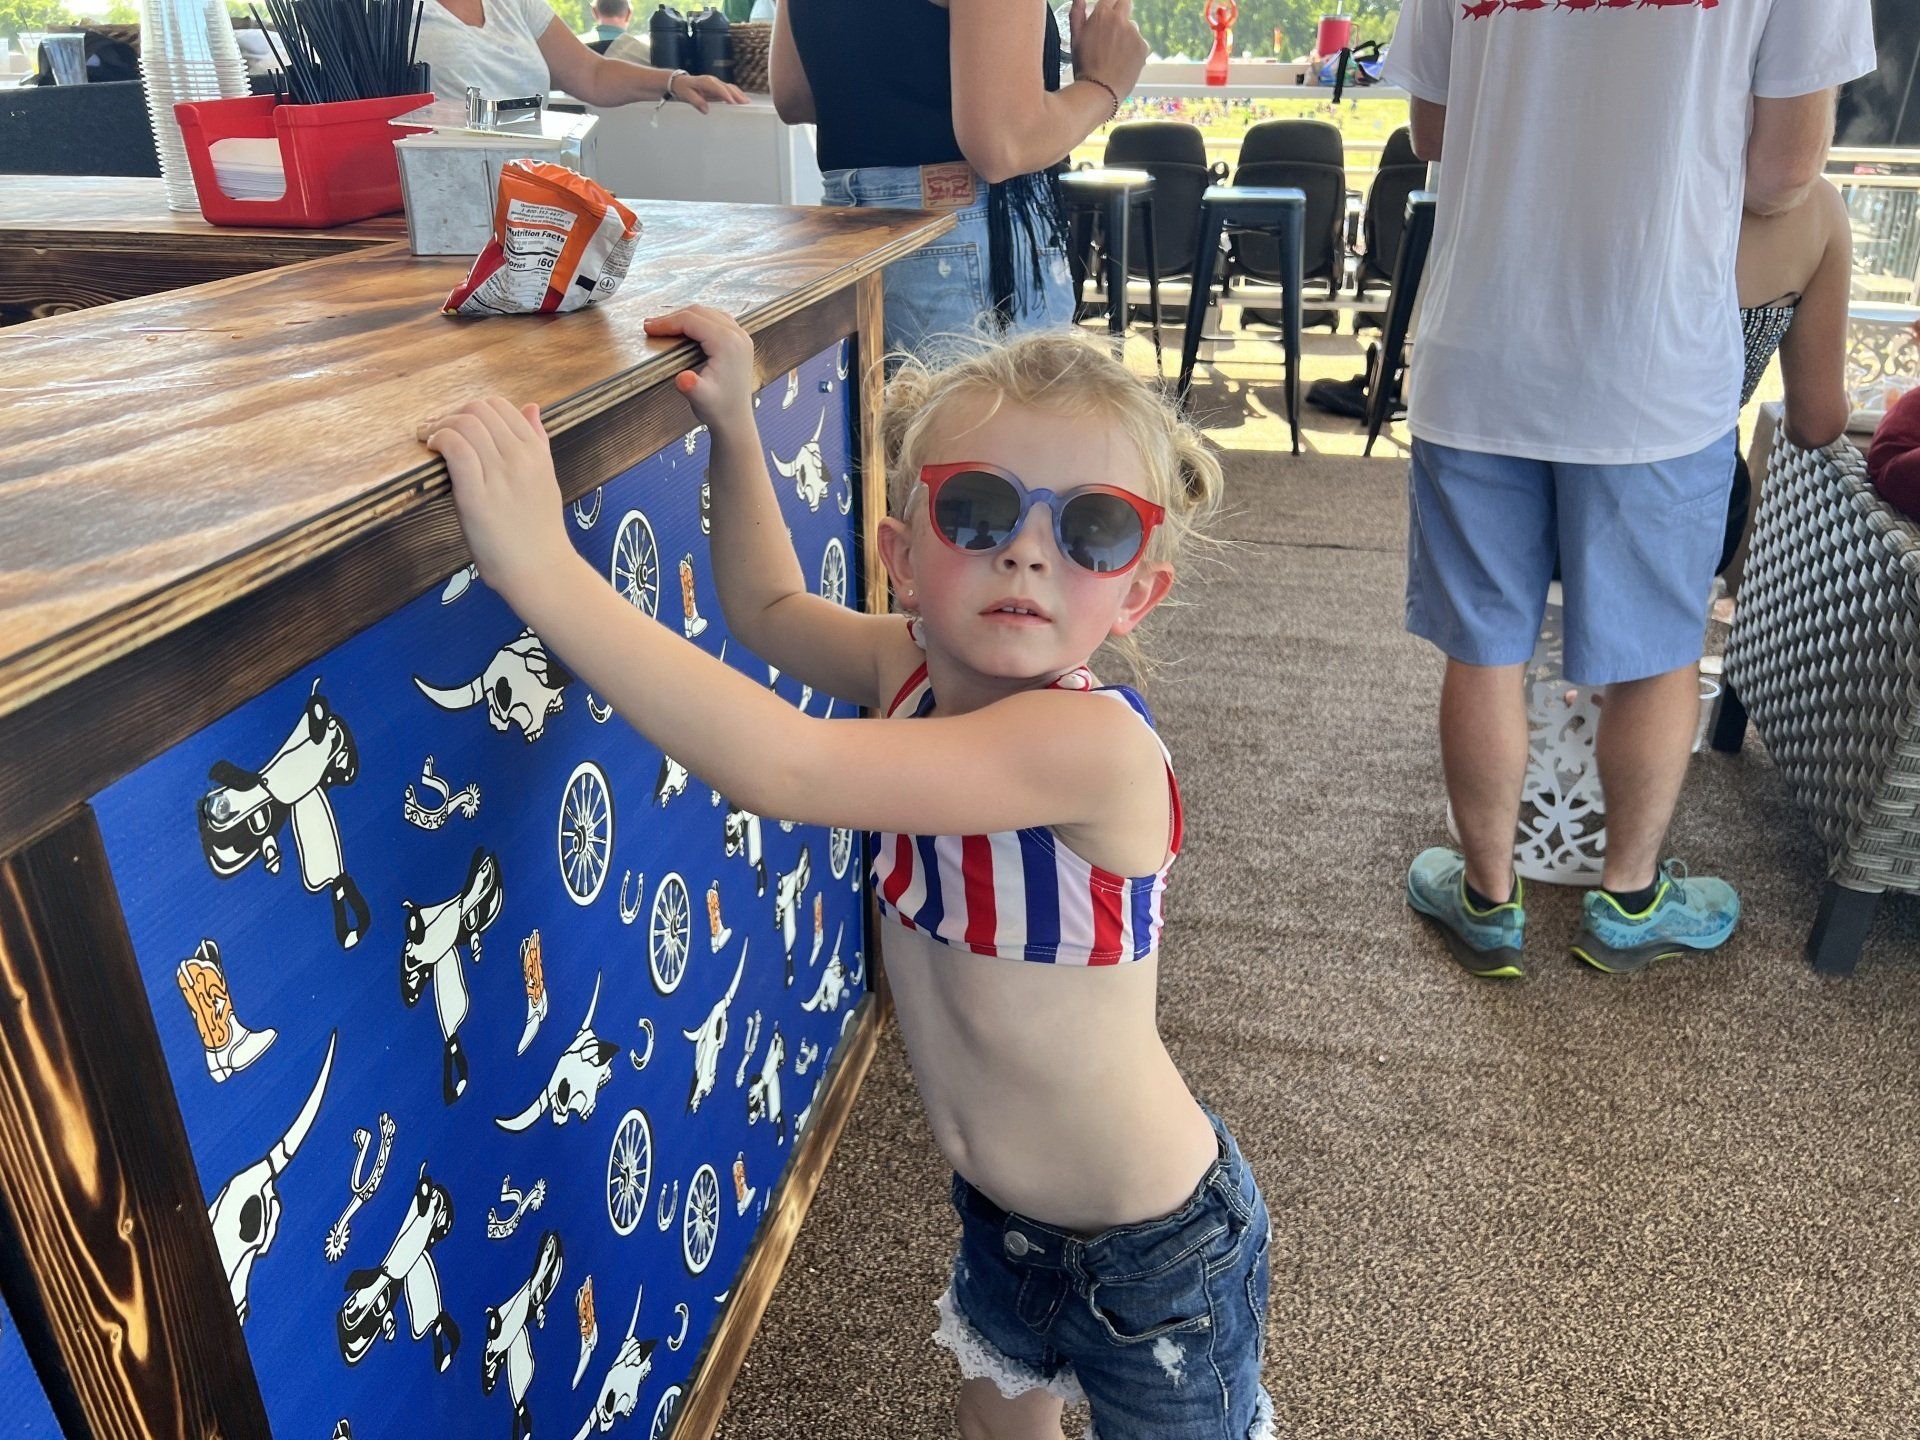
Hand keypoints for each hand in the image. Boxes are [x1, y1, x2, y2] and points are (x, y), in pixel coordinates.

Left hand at [420, 399, 576, 605]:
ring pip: (466, 424)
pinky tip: (432, 448)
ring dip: (440, 425)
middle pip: (479, 410)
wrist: (540, 570)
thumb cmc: (539, 530)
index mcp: (536, 452)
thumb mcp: (546, 478)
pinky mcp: (477, 497)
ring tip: (430, 439)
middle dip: (452, 414)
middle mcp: (521, 459)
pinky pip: (456, 448)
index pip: (501, 407)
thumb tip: (531, 407)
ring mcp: (500, 476)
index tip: (458, 424)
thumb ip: (539, 441)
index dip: (473, 410)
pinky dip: (440, 439)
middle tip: (437, 431)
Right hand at [644, 305, 756, 430]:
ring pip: (707, 313)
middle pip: (699, 313)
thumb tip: (684, 379)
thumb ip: (691, 387)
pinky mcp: (740, 341)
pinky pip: (716, 319)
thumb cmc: (719, 409)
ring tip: (663, 326)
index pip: (692, 321)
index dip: (667, 322)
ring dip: (684, 317)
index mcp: (728, 343)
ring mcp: (741, 336)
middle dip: (672, 318)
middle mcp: (738, 335)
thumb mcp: (702, 400)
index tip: (648, 328)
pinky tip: (685, 329)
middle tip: (650, 326)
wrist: (736, 420)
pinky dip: (698, 321)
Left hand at [671, 71, 749, 111]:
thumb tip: (706, 110)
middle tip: (745, 104)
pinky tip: (742, 101)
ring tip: (747, 103)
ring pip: (730, 88)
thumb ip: (696, 101)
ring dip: (739, 95)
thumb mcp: (686, 95)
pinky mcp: (718, 88)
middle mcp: (713, 81)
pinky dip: (736, 95)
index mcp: (705, 82)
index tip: (732, 103)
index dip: (725, 95)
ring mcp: (717, 84)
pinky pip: (729, 91)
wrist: (681, 82)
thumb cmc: (683, 89)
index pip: (718, 88)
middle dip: (737, 95)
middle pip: (728, 87)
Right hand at [1072, 0, 1147, 98]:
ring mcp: (1134, 32)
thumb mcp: (1075, 38)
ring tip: (1115, 53)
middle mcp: (1120, 19)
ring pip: (1132, 25)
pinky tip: (1123, 61)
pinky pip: (1139, 42)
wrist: (1100, 91)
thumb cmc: (1085, 66)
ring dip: (1126, 33)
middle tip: (1113, 28)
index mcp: (1102, 14)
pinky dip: (1133, 49)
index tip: (1106, 13)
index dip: (1108, 5)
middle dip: (1120, 10)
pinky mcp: (1143, 46)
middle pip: (1125, 2)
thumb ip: (1077, 14)